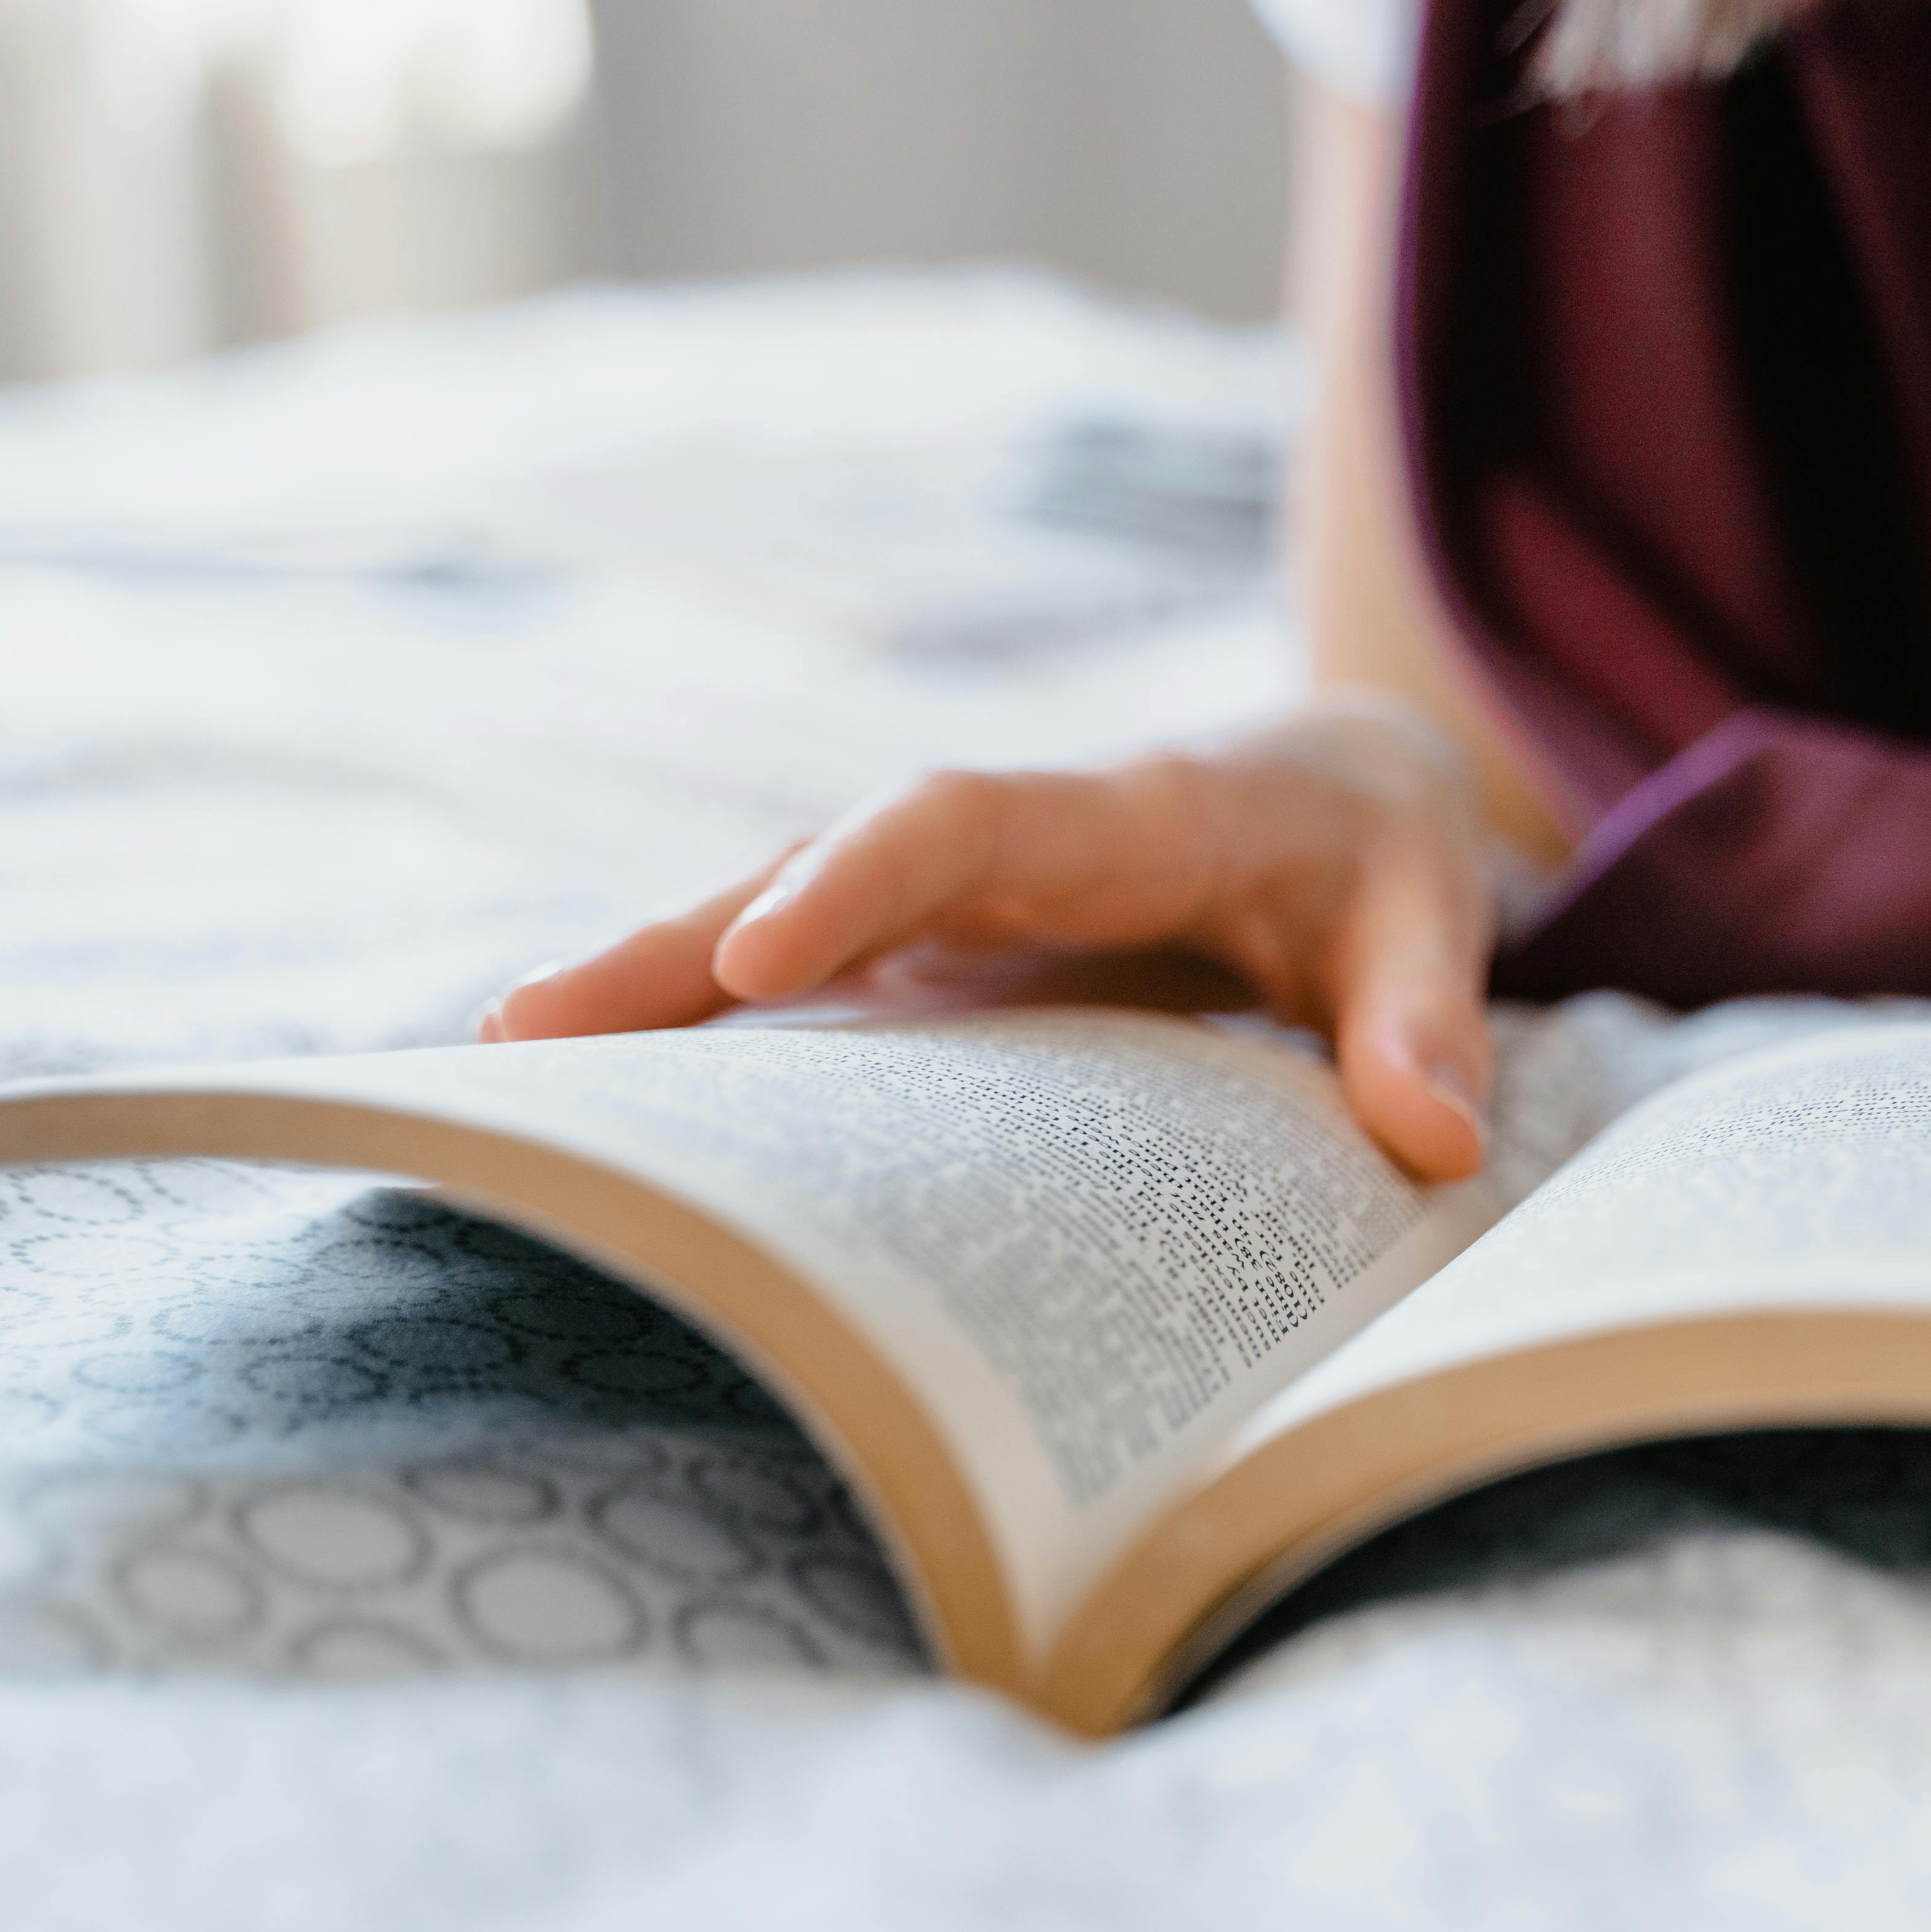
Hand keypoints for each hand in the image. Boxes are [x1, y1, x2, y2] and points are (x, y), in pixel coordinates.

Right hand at [484, 697, 1505, 1180]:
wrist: (1342, 792)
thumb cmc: (1380, 855)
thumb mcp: (1431, 912)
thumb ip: (1429, 1016)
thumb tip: (1430, 1139)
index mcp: (1125, 812)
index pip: (965, 820)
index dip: (862, 877)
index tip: (764, 954)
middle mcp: (1004, 847)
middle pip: (818, 873)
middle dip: (674, 944)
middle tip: (521, 1029)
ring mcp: (951, 911)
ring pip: (776, 932)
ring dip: (646, 994)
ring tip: (499, 1078)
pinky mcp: (929, 966)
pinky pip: (799, 993)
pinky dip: (698, 1037)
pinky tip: (595, 1112)